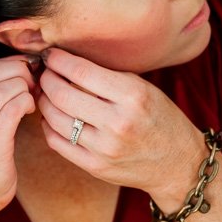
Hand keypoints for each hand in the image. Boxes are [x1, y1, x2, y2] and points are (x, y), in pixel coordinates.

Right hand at [0, 54, 38, 216]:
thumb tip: (18, 66)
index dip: (9, 64)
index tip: (26, 70)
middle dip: (18, 71)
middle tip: (34, 81)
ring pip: (2, 89)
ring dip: (24, 87)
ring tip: (32, 96)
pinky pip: (11, 111)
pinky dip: (25, 103)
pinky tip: (30, 110)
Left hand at [33, 47, 202, 195]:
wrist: (178, 164)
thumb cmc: (161, 119)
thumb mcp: (145, 89)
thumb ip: (109, 75)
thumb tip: (69, 60)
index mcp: (133, 96)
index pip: (81, 72)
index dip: (58, 60)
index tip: (50, 55)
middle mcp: (118, 123)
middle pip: (62, 95)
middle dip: (46, 79)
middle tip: (44, 73)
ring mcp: (105, 148)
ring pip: (54, 119)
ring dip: (43, 102)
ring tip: (45, 93)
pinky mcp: (96, 167)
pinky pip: (58, 143)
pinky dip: (49, 126)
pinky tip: (52, 117)